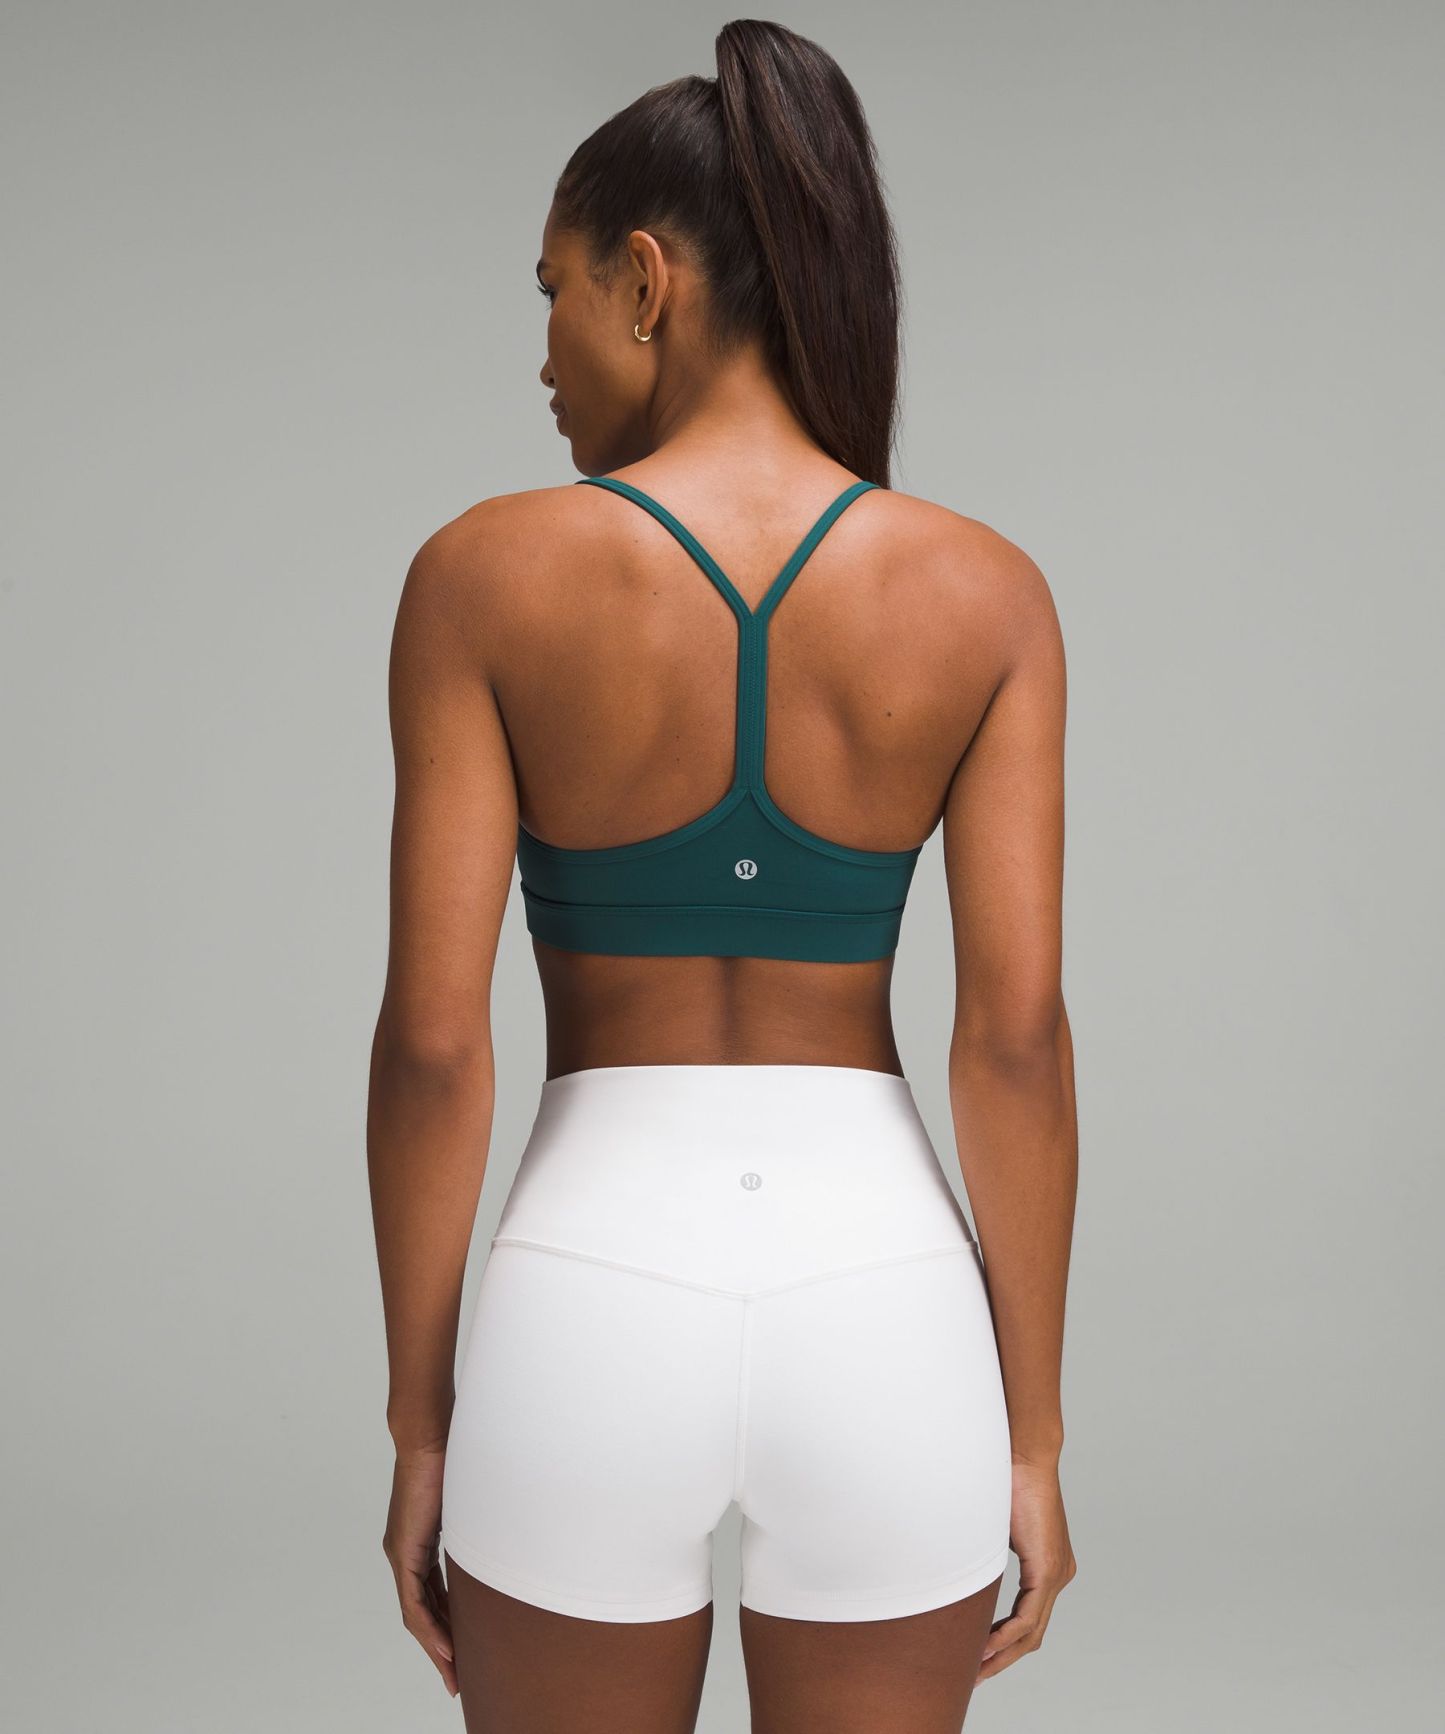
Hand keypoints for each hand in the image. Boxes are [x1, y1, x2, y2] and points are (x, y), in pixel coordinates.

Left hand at [382, 1443, 457, 1696]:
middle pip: (422, 1613)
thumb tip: (510, 1527)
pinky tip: (445, 1648)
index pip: (432, 1596)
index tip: (462, 1648)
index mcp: (419, 1543)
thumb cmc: (454, 1458)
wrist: (430, 1435)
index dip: (447, 1624)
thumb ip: (479, 1523)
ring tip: (453, 1673)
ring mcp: (401, 1554)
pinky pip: (414, 1603)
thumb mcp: (471, 1504)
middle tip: (458, 1676)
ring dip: (435, 1646)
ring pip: (417, 1614)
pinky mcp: (403, 1552)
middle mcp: (404, 1553)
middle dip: (441, 1647)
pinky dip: (430, 1628)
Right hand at [977, 1456, 1076, 1681]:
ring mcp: (1057, 1575)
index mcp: (1049, 1566)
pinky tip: (986, 1648)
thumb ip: (986, 1555)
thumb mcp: (993, 1529)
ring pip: (1031, 1631)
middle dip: (1002, 1659)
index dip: (1004, 1641)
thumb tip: (962, 1569)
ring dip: (1003, 1655)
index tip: (979, 1654)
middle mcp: (1059, 1574)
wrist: (1023, 1456)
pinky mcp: (1049, 1570)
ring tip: (977, 1671)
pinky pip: (1028, 1617)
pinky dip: (1006, 1636)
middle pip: (1032, 1634)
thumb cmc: (1004, 1481)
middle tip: (975, 1676)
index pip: (1029, 1617)